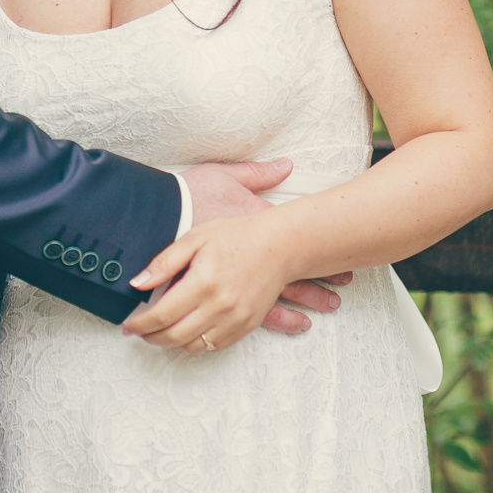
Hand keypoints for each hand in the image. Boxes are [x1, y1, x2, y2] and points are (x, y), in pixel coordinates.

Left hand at [122, 217, 354, 351]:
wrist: (279, 246)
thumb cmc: (237, 237)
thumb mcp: (195, 238)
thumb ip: (164, 263)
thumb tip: (136, 283)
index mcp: (203, 282)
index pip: (162, 315)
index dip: (140, 324)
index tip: (128, 325)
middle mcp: (220, 306)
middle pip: (174, 336)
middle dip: (151, 337)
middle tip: (140, 332)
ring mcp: (235, 319)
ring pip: (194, 346)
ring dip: (171, 343)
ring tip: (160, 332)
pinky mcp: (246, 326)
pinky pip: (214, 346)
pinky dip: (195, 344)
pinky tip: (186, 332)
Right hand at [175, 159, 348, 333]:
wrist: (149, 220)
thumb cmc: (186, 199)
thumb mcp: (221, 178)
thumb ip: (255, 174)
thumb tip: (286, 166)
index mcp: (255, 233)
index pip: (296, 249)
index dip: (321, 256)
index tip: (343, 266)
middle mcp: (251, 265)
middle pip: (293, 282)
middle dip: (318, 289)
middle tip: (340, 293)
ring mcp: (236, 287)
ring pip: (279, 304)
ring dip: (304, 307)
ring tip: (328, 307)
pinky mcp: (218, 301)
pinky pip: (251, 318)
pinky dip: (277, 322)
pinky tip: (291, 326)